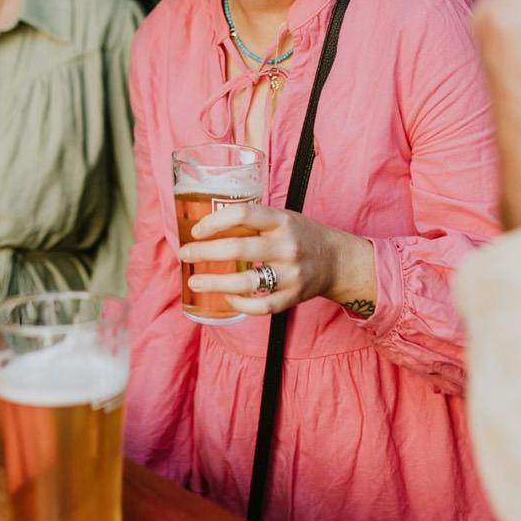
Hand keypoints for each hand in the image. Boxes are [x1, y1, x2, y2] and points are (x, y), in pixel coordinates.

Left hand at [177, 202, 376, 316]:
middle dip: (205, 252)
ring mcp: (291, 274)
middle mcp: (287, 246)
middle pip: (238, 249)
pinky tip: (226, 297)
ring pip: (246, 282)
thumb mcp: (281, 218)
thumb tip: (206, 227)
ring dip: (215, 283)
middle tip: (184, 254)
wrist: (336, 260)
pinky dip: (240, 304)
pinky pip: (261, 306)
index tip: (196, 230)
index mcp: (282, 221)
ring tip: (194, 281)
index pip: (243, 213)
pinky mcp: (293, 297)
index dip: (215, 221)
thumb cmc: (300, 235)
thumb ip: (252, 221)